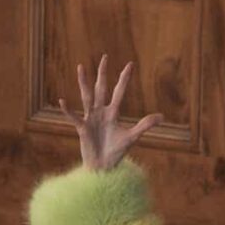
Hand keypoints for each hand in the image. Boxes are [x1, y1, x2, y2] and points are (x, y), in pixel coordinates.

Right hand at [72, 54, 161, 171]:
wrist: (103, 167)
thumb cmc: (116, 152)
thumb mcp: (132, 137)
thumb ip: (145, 125)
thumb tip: (162, 117)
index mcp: (113, 113)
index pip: (119, 92)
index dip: (124, 79)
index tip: (130, 64)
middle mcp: (101, 112)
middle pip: (101, 89)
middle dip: (102, 73)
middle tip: (104, 57)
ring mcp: (90, 119)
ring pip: (87, 96)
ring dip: (84, 82)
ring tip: (81, 67)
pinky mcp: (82, 129)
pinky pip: (74, 117)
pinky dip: (68, 110)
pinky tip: (62, 101)